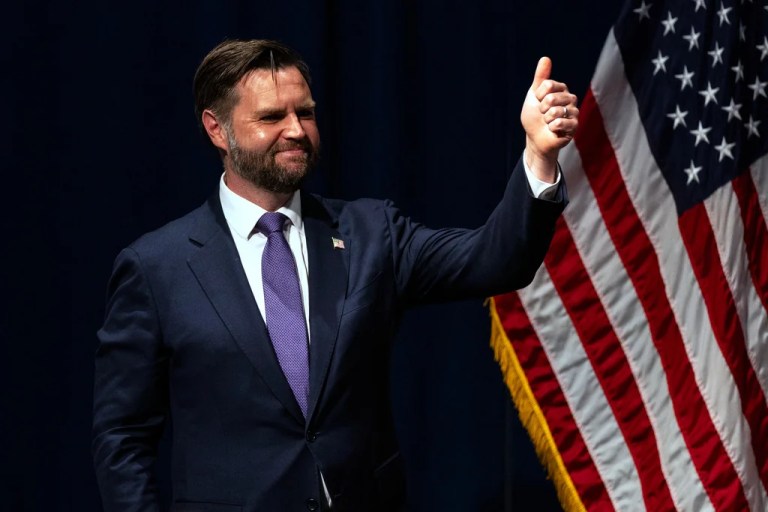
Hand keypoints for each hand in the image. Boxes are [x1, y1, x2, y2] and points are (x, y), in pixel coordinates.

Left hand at [520, 57, 578, 181]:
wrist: (536, 137)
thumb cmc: (535, 117)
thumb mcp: (533, 95)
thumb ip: (540, 77)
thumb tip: (545, 58)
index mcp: (561, 88)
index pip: (548, 85)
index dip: (538, 97)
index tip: (538, 103)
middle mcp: (570, 98)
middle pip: (551, 98)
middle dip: (541, 109)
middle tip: (543, 115)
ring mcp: (574, 112)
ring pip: (555, 111)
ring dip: (546, 120)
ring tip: (548, 122)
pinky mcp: (575, 126)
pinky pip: (560, 123)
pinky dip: (552, 128)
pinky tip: (553, 130)